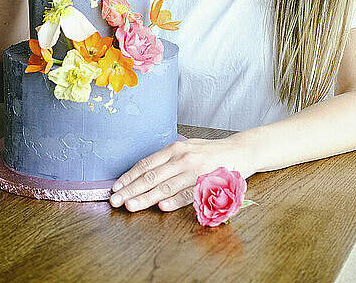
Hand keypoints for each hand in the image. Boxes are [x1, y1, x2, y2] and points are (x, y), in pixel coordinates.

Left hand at [109, 136, 251, 212]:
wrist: (240, 151)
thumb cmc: (210, 151)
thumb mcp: (187, 148)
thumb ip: (168, 159)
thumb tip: (144, 173)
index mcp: (175, 149)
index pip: (146, 164)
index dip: (129, 176)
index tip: (116, 187)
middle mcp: (182, 158)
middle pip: (151, 176)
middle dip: (131, 189)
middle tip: (115, 201)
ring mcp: (195, 171)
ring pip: (166, 187)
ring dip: (146, 198)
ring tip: (131, 206)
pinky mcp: (207, 183)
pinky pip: (188, 195)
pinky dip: (174, 202)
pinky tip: (161, 207)